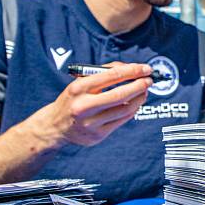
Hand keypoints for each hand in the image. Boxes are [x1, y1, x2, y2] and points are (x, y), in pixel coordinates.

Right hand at [28, 62, 153, 146]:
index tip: (146, 68)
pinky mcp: (97, 136)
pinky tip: (136, 103)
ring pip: (124, 109)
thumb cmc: (73, 99)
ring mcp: (90, 123)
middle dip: (139, 86)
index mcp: (78, 88)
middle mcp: (83, 106)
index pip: (112, 76)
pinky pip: (122, 120)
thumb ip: (105, 72)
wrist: (55, 126)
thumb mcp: (81, 81)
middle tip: (149, 80)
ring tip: (144, 91)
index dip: (132, 71)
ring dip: (139, 98)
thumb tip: (132, 69)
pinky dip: (132, 110)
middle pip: (120, 95)